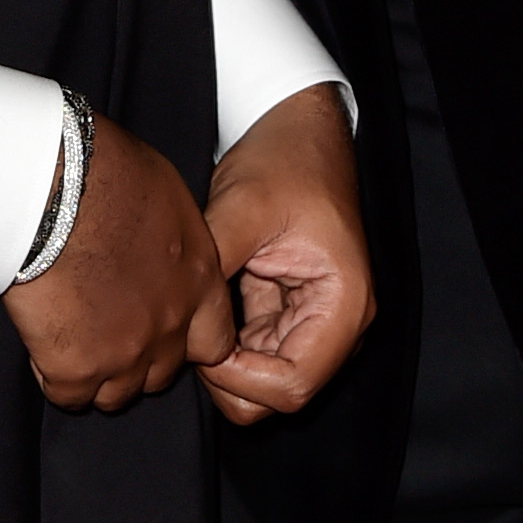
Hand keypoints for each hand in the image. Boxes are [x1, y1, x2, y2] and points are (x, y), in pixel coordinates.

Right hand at [3, 113, 235, 413]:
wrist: (56, 191)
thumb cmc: (107, 174)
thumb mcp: (168, 198)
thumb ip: (174, 243)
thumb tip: (160, 244)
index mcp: (199, 283)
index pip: (215, 342)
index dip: (187, 341)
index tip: (164, 331)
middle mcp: (169, 327)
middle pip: (161, 374)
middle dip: (137, 359)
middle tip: (106, 326)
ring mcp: (124, 354)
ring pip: (115, 395)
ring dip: (96, 374)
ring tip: (72, 336)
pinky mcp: (76, 367)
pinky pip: (68, 395)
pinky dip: (53, 375)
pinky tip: (44, 341)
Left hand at [194, 84, 374, 428]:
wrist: (299, 129)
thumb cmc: (282, 160)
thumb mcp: (243, 206)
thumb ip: (214, 265)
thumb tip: (178, 315)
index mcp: (344, 304)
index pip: (293, 385)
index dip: (238, 378)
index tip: (199, 344)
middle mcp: (339, 323)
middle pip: (279, 393)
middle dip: (229, 374)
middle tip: (191, 328)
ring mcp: (316, 320)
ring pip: (264, 379)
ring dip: (225, 358)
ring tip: (196, 308)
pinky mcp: (291, 311)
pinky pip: (255, 352)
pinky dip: (226, 341)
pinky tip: (205, 302)